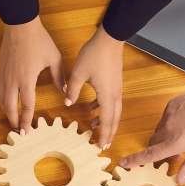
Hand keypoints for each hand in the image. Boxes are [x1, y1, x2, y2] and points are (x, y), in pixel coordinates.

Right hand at [0, 16, 65, 131]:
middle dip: (14, 121)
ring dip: (7, 112)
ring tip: (13, 120)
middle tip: (19, 131)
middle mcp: (13, 80)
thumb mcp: (54, 58)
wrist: (20, 25)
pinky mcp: (0, 70)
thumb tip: (65, 91)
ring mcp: (4, 75)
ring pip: (2, 100)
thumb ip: (60, 77)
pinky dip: (2, 101)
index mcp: (27, 80)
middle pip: (10, 107)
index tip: (28, 132)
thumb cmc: (39, 40)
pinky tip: (7, 103)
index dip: (27, 120)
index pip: (27, 105)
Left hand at [65, 27, 123, 149]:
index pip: (107, 121)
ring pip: (114, 110)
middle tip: (103, 144)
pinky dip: (103, 108)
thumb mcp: (78, 73)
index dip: (104, 135)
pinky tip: (92, 107)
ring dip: (106, 120)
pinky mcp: (115, 82)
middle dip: (109, 132)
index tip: (101, 147)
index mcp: (107, 95)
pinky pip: (111, 100)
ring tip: (95, 126)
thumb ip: (72, 89)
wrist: (110, 38)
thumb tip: (67, 102)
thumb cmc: (94, 55)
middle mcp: (115, 95)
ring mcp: (116, 88)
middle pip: (114, 119)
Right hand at [120, 71, 184, 183]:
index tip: (123, 163)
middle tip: (172, 154)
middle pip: (153, 143)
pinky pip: (165, 118)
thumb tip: (180, 180)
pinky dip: (170, 124)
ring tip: (184, 136)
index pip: (149, 154)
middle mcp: (167, 129)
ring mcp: (168, 115)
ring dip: (165, 137)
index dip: (134, 160)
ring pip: (159, 131)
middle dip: (157, 150)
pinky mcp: (171, 105)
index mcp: (175, 142)